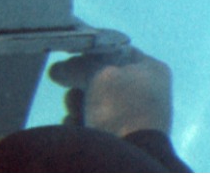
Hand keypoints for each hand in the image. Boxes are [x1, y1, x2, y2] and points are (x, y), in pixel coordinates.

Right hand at [48, 47, 172, 137]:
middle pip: (100, 77)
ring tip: (76, 112)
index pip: (115, 51)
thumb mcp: (100, 73)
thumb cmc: (122, 107)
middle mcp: (145, 92)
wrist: (129, 158)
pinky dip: (80, 124)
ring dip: (77, 104)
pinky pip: (90, 122)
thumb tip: (58, 70)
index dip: (90, 53)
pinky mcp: (119, 137)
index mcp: (151, 71)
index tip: (69, 59)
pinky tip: (77, 127)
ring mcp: (132, 117)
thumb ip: (79, 65)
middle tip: (70, 86)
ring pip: (92, 101)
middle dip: (80, 84)